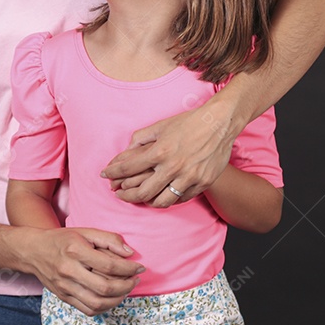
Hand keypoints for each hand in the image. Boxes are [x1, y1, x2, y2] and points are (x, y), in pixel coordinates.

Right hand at [22, 227, 143, 315]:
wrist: (33, 251)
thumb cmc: (62, 240)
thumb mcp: (85, 231)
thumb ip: (108, 239)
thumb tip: (129, 252)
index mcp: (75, 250)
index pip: (109, 265)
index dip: (129, 268)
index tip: (140, 267)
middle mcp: (69, 271)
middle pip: (105, 287)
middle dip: (126, 286)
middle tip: (135, 280)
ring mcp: (65, 287)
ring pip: (97, 303)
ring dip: (117, 299)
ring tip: (126, 290)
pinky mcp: (63, 297)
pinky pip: (88, 309)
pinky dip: (104, 307)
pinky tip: (112, 298)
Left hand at [101, 100, 236, 207]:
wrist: (220, 123)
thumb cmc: (190, 122)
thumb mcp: (161, 126)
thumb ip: (141, 139)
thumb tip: (127, 150)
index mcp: (160, 151)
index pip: (128, 168)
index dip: (113, 173)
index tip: (105, 175)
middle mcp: (173, 167)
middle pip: (142, 192)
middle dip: (126, 195)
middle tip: (119, 194)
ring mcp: (189, 177)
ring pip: (162, 202)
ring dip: (148, 202)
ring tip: (142, 198)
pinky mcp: (202, 183)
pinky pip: (181, 199)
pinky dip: (170, 199)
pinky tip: (163, 195)